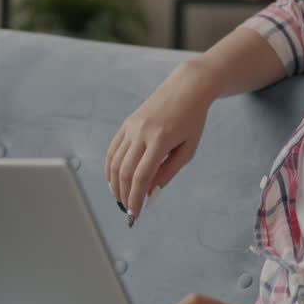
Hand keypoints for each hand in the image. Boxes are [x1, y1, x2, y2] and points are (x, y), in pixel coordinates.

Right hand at [105, 62, 217, 222]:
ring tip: (121, 199)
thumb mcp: (188, 149)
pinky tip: (114, 182)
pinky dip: (110, 168)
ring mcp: (131, 127)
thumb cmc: (192, 120)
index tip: (135, 215)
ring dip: (115, 185)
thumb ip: (169, 172)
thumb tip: (150, 195)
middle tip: (128, 212)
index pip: (141, 177)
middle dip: (124, 196)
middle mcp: (141, 133)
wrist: (186, 88)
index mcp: (160, 140)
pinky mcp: (126, 123)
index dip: (135, 199)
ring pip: (115, 162)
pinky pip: (113, 150)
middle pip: (124, 172)